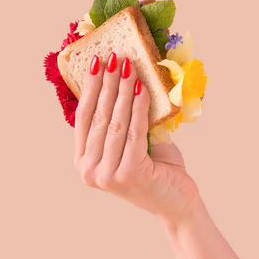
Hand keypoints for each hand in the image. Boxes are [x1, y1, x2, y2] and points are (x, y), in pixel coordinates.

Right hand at [73, 52, 200, 222]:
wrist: (176, 202)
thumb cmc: (155, 169)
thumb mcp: (131, 143)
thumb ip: (120, 120)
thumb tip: (121, 75)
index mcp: (83, 163)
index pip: (83, 118)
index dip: (89, 87)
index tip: (96, 61)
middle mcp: (89, 172)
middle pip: (98, 117)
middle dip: (106, 83)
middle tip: (114, 56)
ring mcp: (107, 175)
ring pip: (115, 122)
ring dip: (122, 90)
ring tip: (129, 66)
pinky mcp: (128, 174)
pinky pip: (133, 131)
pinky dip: (138, 107)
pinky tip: (142, 87)